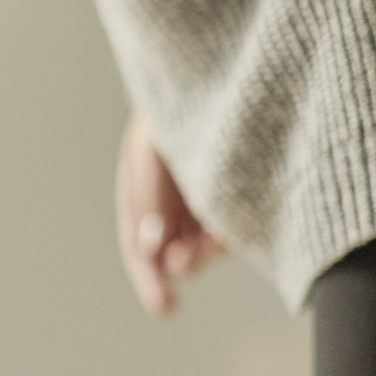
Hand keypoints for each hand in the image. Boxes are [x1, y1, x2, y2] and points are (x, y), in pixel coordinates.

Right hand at [115, 109, 222, 315]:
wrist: (236, 67)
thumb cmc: (186, 99)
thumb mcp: (154, 142)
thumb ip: (149, 192)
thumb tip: (150, 249)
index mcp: (141, 183)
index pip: (138, 242)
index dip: (148, 277)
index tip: (166, 307)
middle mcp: (170, 197)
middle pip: (168, 251)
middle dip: (179, 264)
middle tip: (192, 262)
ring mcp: (204, 197)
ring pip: (202, 244)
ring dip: (207, 255)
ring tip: (218, 244)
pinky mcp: (237, 194)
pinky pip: (231, 229)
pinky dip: (233, 239)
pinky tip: (235, 234)